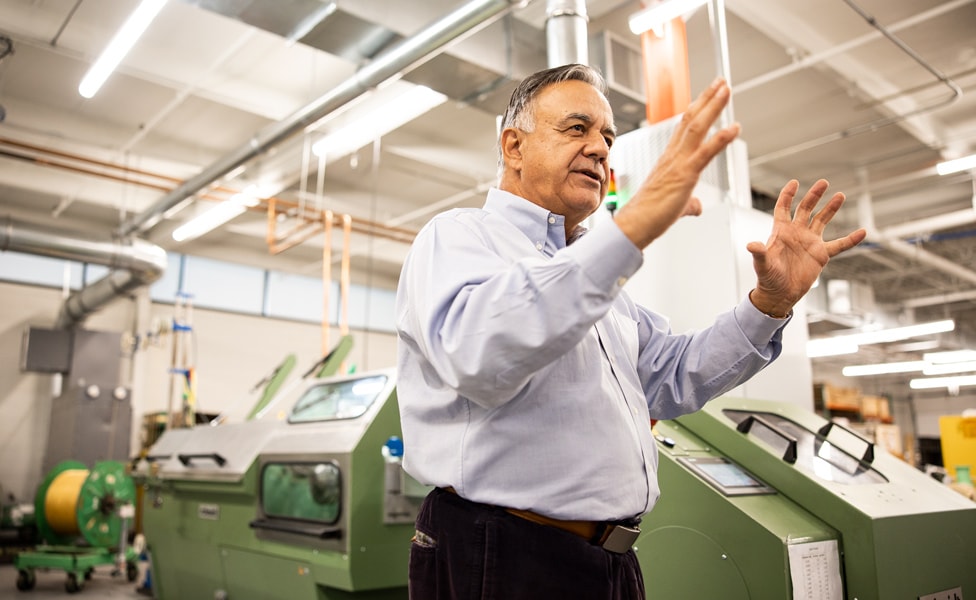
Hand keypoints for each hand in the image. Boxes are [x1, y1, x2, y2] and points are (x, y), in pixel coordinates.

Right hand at [615, 78, 740, 249]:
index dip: (697, 109)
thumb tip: (697, 206)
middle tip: (721, 82)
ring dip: (713, 107)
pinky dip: (720, 139)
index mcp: (670, 160)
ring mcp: (678, 163)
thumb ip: (689, 203)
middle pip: (691, 119)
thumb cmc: (649, 216)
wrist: (635, 225)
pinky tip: (734, 128)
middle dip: (707, 99)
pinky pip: (705, 153)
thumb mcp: (675, 206)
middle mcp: (673, 156)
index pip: (684, 128)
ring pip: (697, 127)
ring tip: (726, 89)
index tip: (708, 96)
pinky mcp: (685, 175)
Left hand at [747, 179, 866, 317]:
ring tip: (840, 195)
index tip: (794, 182)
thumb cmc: (768, 278)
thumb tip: (750, 245)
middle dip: (814, 196)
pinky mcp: (821, 255)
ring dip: (831, 209)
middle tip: (823, 182)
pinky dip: (850, 240)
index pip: (783, 208)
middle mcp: (796, 233)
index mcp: (781, 232)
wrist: (780, 294)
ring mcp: (810, 242)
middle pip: (806, 209)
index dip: (788, 195)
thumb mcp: (762, 265)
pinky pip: (839, 245)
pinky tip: (862, 232)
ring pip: (822, 221)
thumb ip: (759, 253)